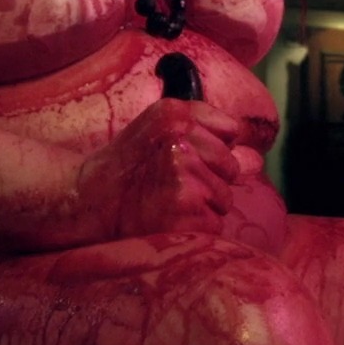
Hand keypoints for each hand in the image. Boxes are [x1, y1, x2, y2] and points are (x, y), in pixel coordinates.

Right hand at [76, 99, 241, 239]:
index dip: (211, 149)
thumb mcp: (160, 127)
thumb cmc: (128, 164)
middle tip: (172, 184)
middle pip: (230, 168)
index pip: (229, 131)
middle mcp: (182, 144)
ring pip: (225, 198)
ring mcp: (184, 181)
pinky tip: (170, 220)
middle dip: (210, 179)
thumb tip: (255, 158)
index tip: (184, 156)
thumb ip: (208, 129)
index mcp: (176, 116)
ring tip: (168, 203)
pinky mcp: (186, 215)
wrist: (88, 201)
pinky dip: (197, 228)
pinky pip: (215, 224)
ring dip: (204, 206)